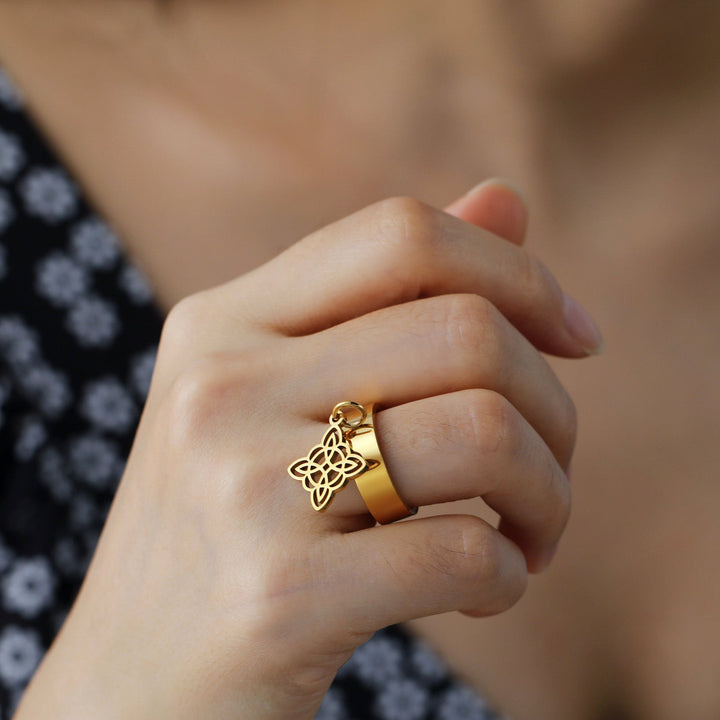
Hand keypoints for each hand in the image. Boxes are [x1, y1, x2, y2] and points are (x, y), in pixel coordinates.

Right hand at [16, 182, 599, 719]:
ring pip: (483, 431)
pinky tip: (487, 590)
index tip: (579, 337)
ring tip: (528, 534)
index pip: (402, 235)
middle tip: (545, 472)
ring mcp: (241, 487)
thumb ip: (390, 293)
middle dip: (551, 409)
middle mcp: (221, 386)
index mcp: (222, 323)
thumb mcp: (280, 395)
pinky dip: (509, 576)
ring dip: (546, 494)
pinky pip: (462, 554)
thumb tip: (507, 198)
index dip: (517, 271)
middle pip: (466, 332)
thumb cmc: (227, 530)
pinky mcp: (276, 596)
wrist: (129, 683)